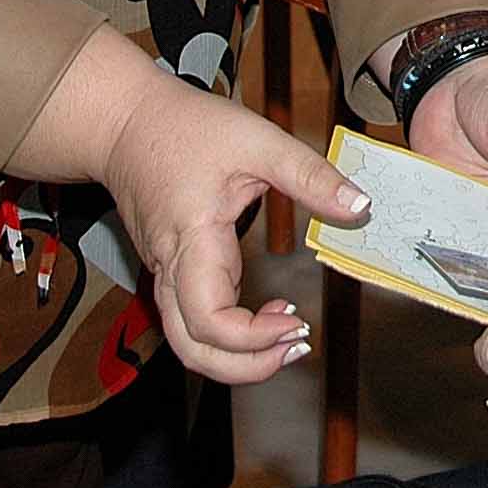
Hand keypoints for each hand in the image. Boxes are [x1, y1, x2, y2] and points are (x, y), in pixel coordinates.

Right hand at [96, 66, 370, 384]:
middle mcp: (171, 267)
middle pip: (193, 350)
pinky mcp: (169, 269)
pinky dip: (228, 333)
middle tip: (297, 346)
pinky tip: (268, 313)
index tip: (297, 319)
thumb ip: (309, 175)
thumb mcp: (258, 140)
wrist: (126, 122)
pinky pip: (192, 320)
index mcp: (192, 241)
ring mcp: (165, 272)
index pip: (210, 322)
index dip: (254, 338)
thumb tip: (360, 206)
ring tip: (287, 336)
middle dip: (247, 366)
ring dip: (236, 355)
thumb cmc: (188, 128)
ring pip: (189, 342)